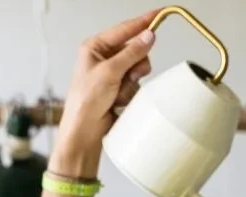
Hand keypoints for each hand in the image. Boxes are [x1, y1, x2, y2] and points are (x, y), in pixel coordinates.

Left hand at [51, 8, 159, 176]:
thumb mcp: (109, 72)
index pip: (125, 29)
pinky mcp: (119, 89)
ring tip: (118, 94)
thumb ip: (131, 53)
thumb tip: (148, 36)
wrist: (84, 132)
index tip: (161, 14)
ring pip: (139, 69)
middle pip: (136, 50)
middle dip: (135, 65)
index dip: (144, 22)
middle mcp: (104, 58)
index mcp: (95, 47)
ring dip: (132, 83)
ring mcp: (113, 74)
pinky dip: (130, 94)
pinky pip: (137, 85)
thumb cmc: (85, 102)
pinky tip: (117, 102)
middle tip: (128, 76)